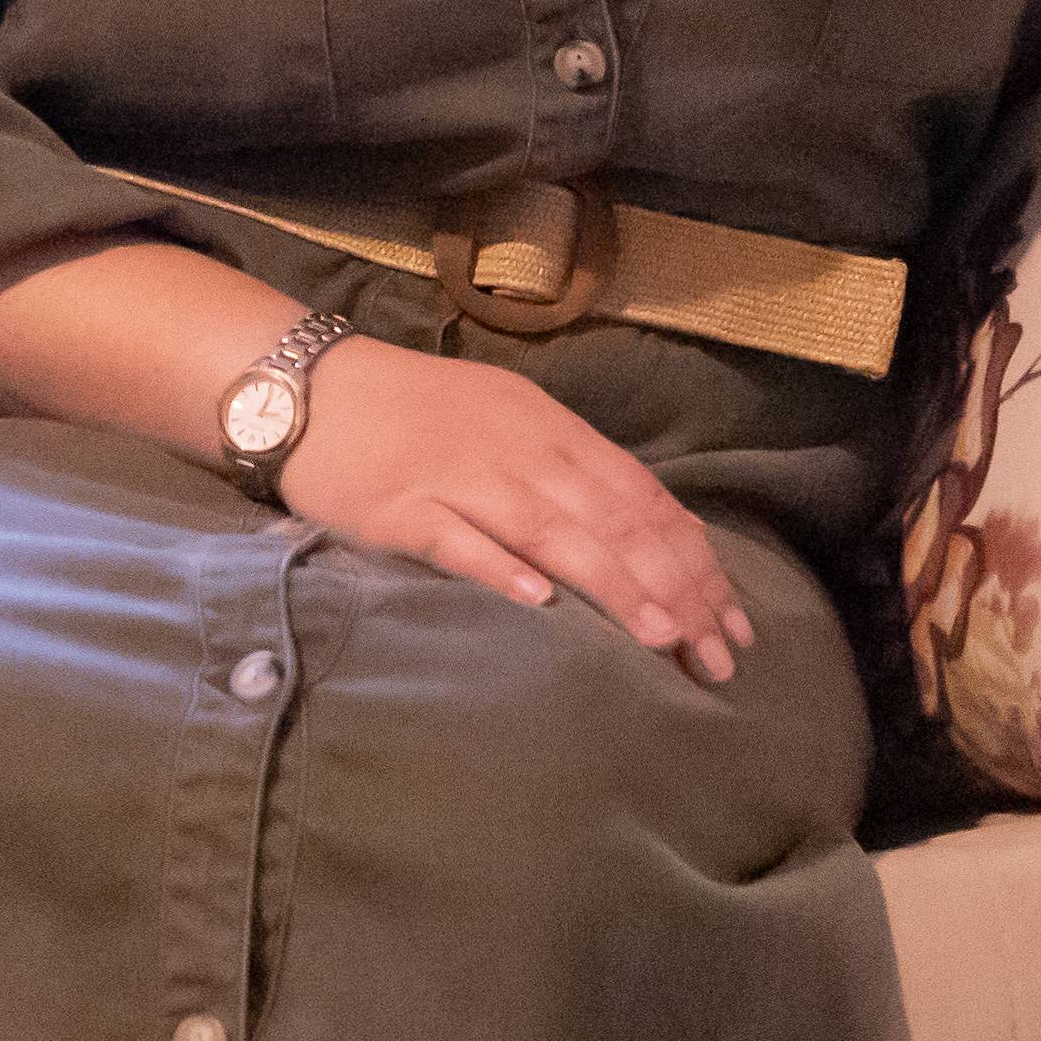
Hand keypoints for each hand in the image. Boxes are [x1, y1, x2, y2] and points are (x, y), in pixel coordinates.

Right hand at [271, 340, 754, 685]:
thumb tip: (645, 531)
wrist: (308, 386)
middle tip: (717, 653)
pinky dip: (500, 569)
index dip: (693, 558)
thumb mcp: (507, 421)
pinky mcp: (402, 508)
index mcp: (549, 428)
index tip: (732, 617)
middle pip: (612, 520)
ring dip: (612, 583)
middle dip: (675, 588)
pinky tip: (538, 604)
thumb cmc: (413, 412)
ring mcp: (461, 476)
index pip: (641, 496)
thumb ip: (569, 471)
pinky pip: (459, 540)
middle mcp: (519, 449)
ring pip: (553, 530)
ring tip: (661, 635)